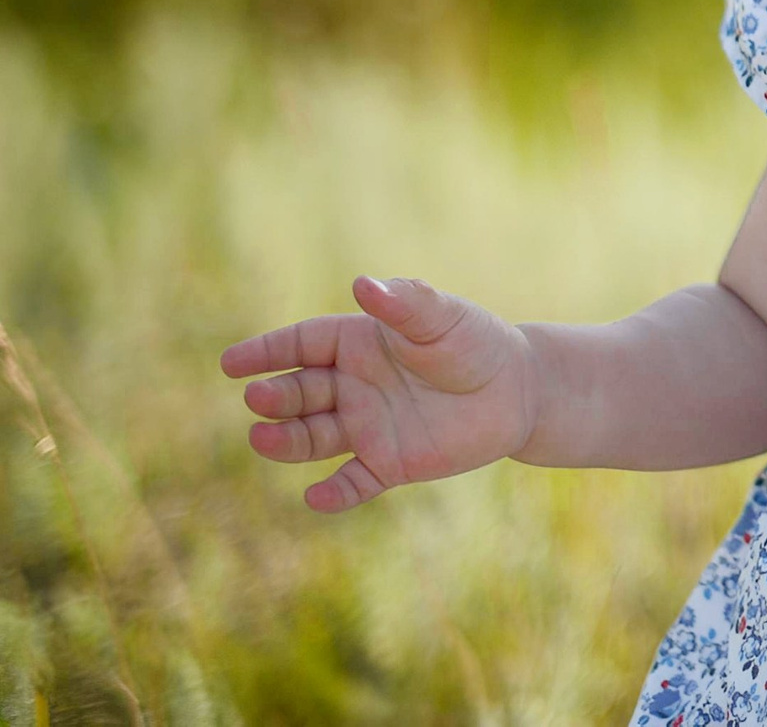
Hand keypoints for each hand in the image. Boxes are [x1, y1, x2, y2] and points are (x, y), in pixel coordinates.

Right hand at [220, 276, 537, 512]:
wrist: (517, 389)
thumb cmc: (474, 342)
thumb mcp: (442, 318)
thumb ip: (404, 304)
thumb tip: (362, 284)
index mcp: (358, 344)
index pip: (301, 345)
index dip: (266, 353)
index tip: (232, 364)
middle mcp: (353, 386)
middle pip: (300, 392)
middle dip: (276, 397)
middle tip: (259, 400)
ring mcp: (368, 426)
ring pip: (314, 438)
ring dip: (287, 441)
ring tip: (262, 439)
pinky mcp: (390, 464)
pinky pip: (355, 482)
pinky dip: (336, 494)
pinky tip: (317, 498)